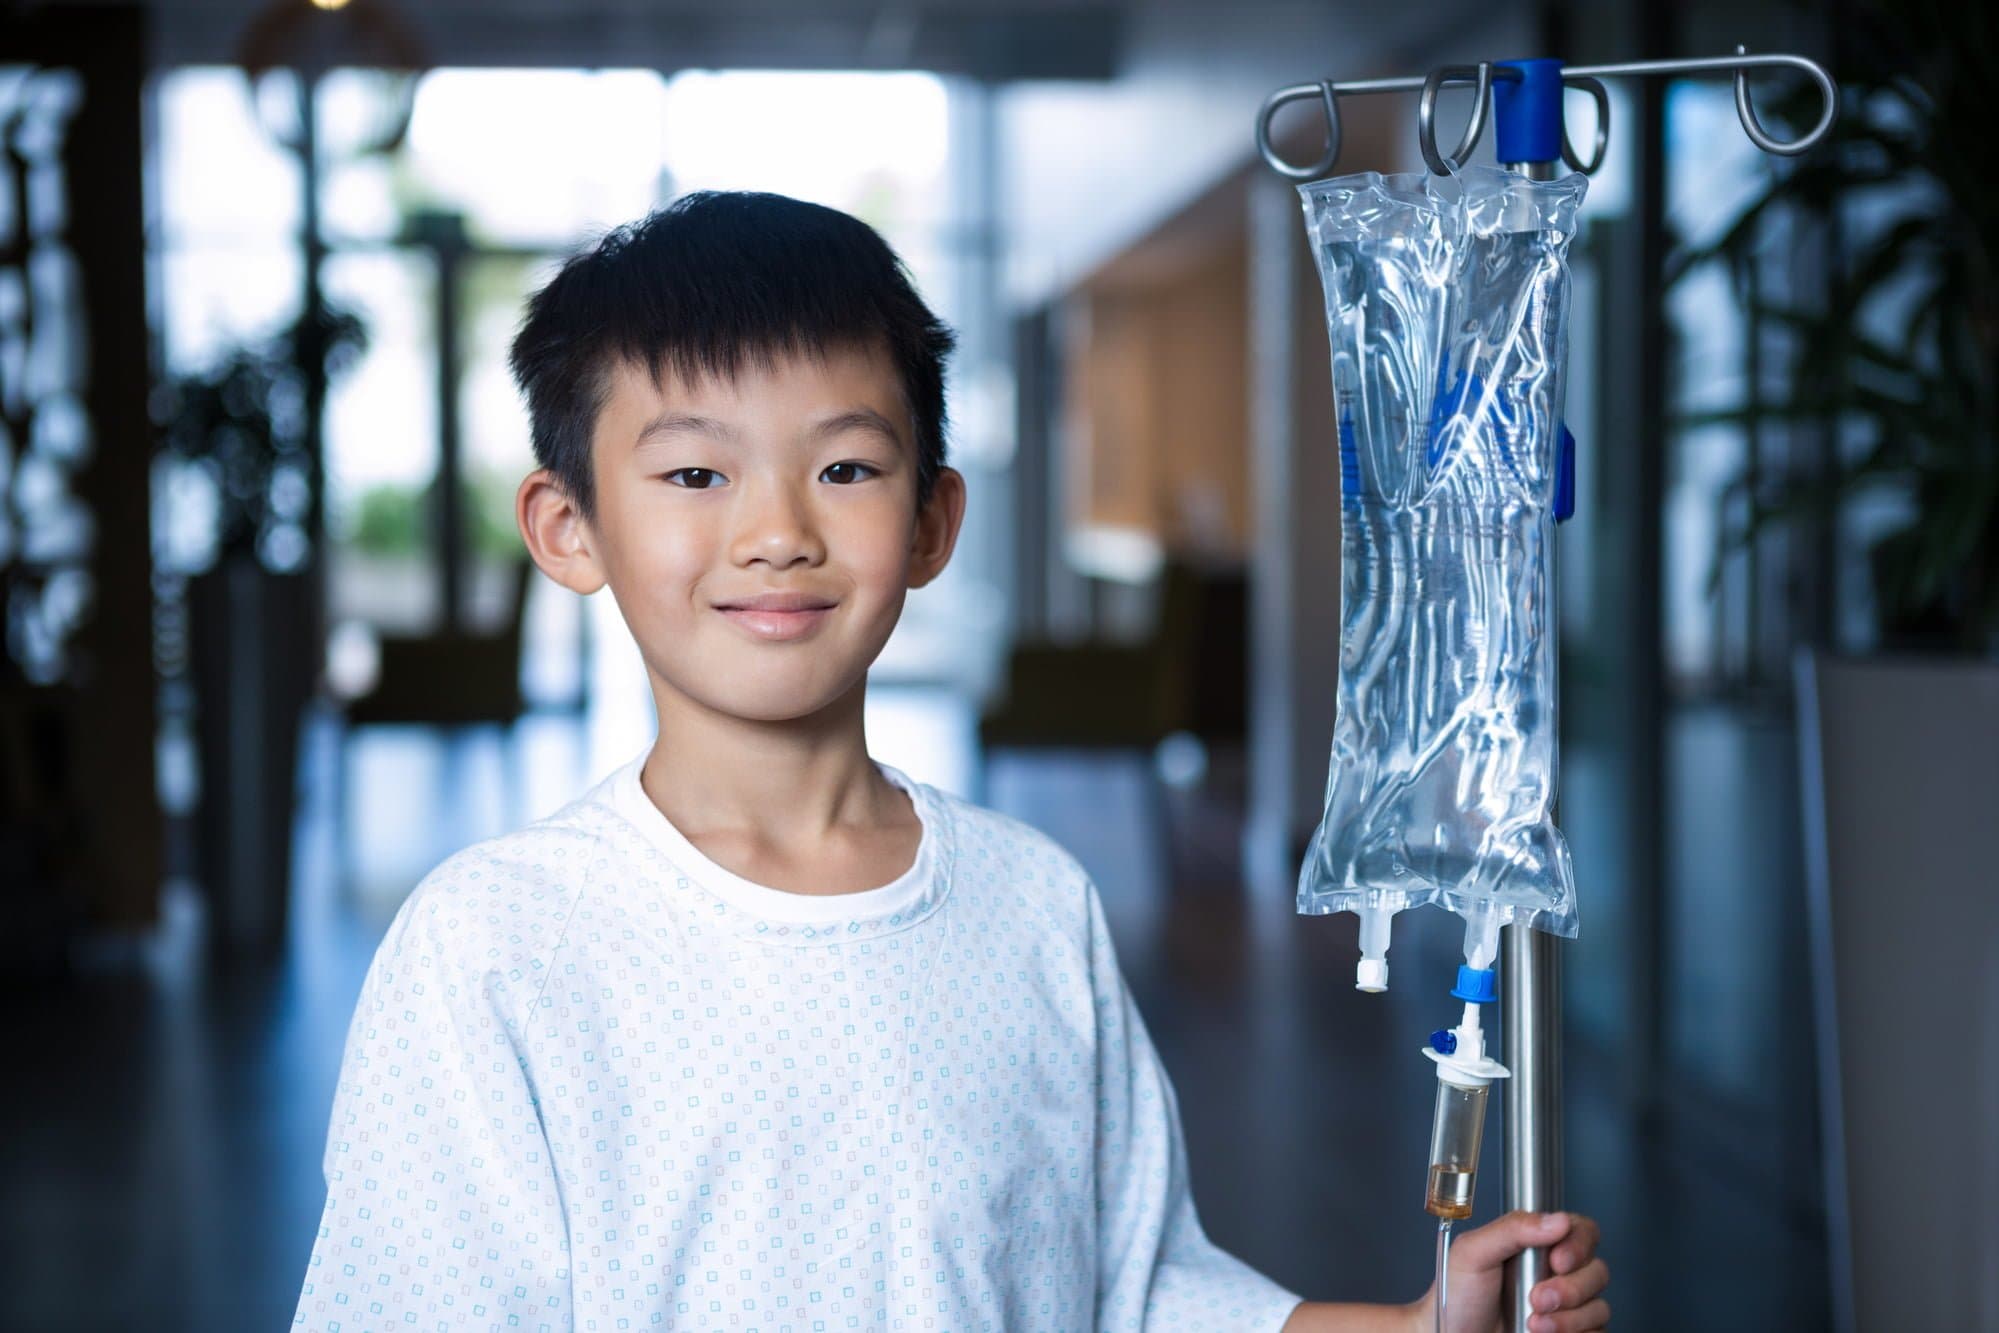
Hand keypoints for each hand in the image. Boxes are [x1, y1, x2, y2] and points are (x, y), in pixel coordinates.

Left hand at [1410, 1211, 1608, 1332]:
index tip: (1558, 1261)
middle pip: (1597, 1270)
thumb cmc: (1456, 1296)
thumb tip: (1558, 1220)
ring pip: (1599, 1306)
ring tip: (1533, 1324)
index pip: (1582, 1231)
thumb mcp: (1473, 1253)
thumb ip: (1512, 1229)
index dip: (1579, 1244)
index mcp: (1537, 1244)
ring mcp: (1567, 1306)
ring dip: (1570, 1318)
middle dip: (1570, 1288)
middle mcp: (1557, 1273)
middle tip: (1536, 1299)